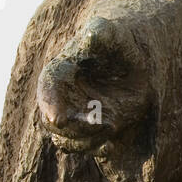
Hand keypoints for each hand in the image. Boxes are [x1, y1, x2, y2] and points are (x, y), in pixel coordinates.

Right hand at [36, 16, 150, 150]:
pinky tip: (110, 146)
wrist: (134, 64)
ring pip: (68, 139)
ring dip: (87, 139)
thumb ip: (101, 33)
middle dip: (74, 127)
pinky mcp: (92, 129)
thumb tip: (92, 34)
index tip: (58, 119)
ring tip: (112, 126)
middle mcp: (62, 98)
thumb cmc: (117, 45)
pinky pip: (86, 146)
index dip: (48, 104)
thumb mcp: (112, 36)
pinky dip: (96, 148)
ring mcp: (76, 116)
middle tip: (103, 122)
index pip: (47, 88)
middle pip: (54, 121)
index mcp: (60, 72)